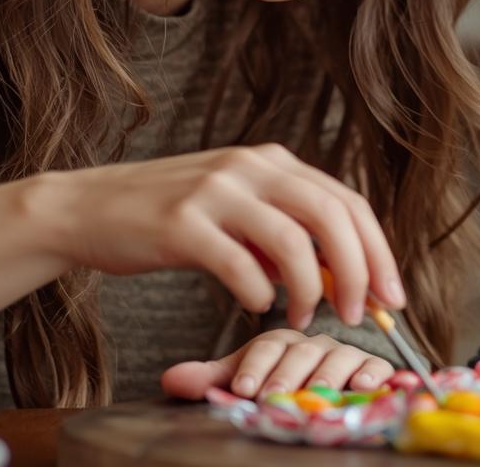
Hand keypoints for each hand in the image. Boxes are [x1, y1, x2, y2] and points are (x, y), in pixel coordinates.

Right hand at [34, 143, 403, 327]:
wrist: (87, 208)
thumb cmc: (170, 219)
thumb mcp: (236, 212)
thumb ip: (285, 234)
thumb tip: (341, 278)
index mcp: (270, 161)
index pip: (346, 200)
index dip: (377, 249)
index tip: (392, 294)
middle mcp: (248, 167)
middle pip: (330, 215)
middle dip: (358, 270)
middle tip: (363, 314)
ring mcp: (215, 192)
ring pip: (292, 240)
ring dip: (309, 289)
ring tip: (303, 317)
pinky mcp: (180, 224)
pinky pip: (238, 265)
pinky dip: (257, 293)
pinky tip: (254, 307)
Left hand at [160, 329, 396, 399]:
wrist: (328, 403)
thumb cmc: (281, 390)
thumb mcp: (245, 384)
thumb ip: (212, 381)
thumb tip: (170, 379)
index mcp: (282, 344)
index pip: (267, 346)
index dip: (255, 367)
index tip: (244, 390)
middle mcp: (315, 345)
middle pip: (302, 352)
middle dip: (287, 375)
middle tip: (275, 397)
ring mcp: (347, 355)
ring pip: (339, 357)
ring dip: (327, 376)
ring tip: (316, 393)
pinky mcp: (375, 369)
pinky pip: (377, 367)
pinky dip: (372, 375)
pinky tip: (363, 387)